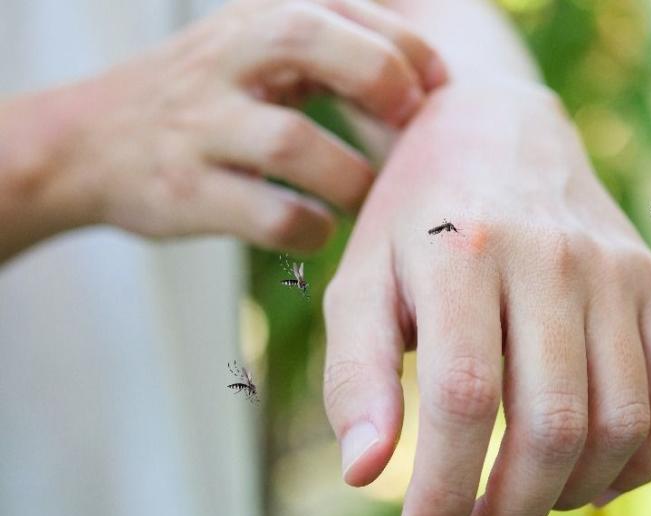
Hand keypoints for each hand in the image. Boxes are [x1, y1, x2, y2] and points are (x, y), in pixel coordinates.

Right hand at [3, 0, 445, 253]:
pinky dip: (309, 227)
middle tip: (410, 125)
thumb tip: (425, 83)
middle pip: (308, 39)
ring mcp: (200, 125)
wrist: (83, 145)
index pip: (342, 10)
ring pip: (292, 140)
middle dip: (379, 80)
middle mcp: (223, 61)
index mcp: (252, 21)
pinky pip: (268, 214)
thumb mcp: (250, 51)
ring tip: (363, 194)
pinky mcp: (185, 190)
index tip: (436, 91)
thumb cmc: (201, 99)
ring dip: (350, 176)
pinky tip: (319, 228)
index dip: (406, 51)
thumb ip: (327, 52)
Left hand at [322, 81, 650, 515]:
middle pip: (553, 423)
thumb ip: (356, 375)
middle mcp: (552, 256)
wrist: (498, 131)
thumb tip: (365, 474)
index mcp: (463, 252)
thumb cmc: (415, 222)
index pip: (464, 400)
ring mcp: (616, 269)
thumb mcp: (360, 283)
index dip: (445, 492)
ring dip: (571, 493)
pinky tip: (590, 474)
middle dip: (510, 509)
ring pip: (620, 423)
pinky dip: (641, 462)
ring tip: (525, 500)